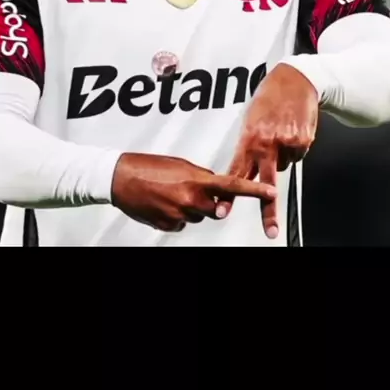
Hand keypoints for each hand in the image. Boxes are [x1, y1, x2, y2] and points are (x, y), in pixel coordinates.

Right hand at [111, 153, 276, 232]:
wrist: (119, 178)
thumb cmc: (147, 166)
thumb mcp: (180, 164)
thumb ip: (201, 175)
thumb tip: (213, 184)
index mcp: (196, 180)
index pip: (232, 186)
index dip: (254, 190)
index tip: (271, 192)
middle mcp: (190, 200)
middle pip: (216, 210)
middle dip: (210, 203)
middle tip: (191, 190)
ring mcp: (179, 215)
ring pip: (197, 217)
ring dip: (190, 208)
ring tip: (170, 193)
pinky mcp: (167, 226)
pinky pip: (181, 224)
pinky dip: (176, 215)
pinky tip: (163, 203)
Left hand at [216, 63, 318, 239]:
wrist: (295, 80)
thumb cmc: (268, 99)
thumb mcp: (249, 121)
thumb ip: (247, 147)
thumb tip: (242, 171)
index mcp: (249, 138)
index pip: (237, 172)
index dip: (229, 194)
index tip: (223, 210)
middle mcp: (267, 142)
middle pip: (265, 183)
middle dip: (267, 209)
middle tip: (270, 231)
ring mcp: (287, 142)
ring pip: (283, 166)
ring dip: (281, 156)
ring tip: (280, 133)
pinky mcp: (304, 140)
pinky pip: (297, 156)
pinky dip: (295, 148)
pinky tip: (292, 131)